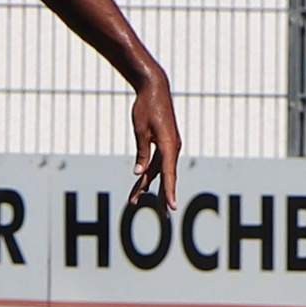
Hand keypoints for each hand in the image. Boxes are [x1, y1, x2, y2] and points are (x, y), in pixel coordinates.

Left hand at [130, 73, 180, 209]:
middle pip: (165, 177)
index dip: (169, 192)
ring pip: (158, 171)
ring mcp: (169, 147)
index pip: (169, 174)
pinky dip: (148, 173)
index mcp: (169, 146)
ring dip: (146, 185)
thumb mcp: (141, 130)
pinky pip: (156, 163)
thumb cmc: (146, 108)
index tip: (171, 207)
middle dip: (161, 196)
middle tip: (163, 217)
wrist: (155, 89)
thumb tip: (139, 174)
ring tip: (133, 201)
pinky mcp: (164, 144)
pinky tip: (140, 184)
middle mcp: (172, 148)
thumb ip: (142, 153)